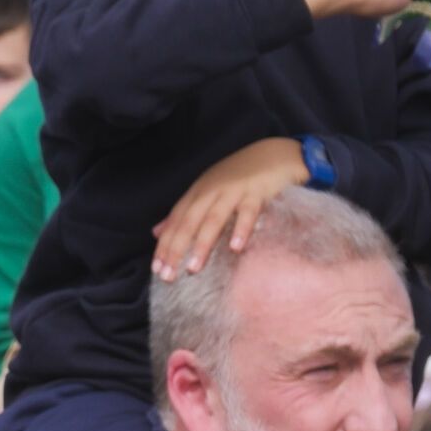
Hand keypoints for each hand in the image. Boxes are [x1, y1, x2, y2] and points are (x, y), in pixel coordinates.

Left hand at [152, 138, 309, 281]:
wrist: (273, 154)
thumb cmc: (238, 177)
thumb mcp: (206, 192)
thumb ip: (183, 213)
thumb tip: (156, 233)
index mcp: (197, 194)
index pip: (175, 222)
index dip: (165, 245)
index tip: (156, 270)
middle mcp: (210, 191)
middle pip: (188, 222)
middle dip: (176, 249)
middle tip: (168, 276)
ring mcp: (232, 191)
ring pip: (213, 219)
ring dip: (202, 244)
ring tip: (193, 269)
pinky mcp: (256, 192)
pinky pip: (247, 212)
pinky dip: (241, 229)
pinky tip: (235, 248)